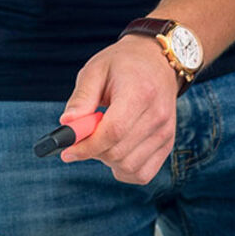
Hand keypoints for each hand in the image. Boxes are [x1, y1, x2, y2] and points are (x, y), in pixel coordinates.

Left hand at [56, 35, 178, 183]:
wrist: (157, 61)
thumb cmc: (122, 65)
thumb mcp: (95, 70)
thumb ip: (81, 98)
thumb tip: (67, 126)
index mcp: (140, 93)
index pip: (113, 132)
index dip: (87, 146)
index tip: (67, 151)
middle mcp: (158, 115)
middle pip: (119, 153)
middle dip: (93, 152)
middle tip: (82, 138)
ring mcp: (165, 132)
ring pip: (129, 167)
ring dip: (107, 160)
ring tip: (102, 138)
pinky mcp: (167, 143)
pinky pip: (142, 174)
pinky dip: (124, 170)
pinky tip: (116, 151)